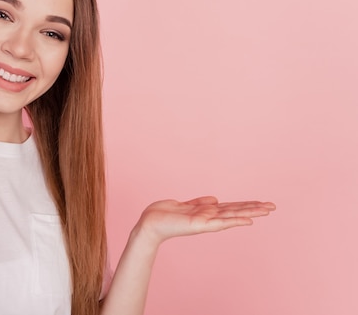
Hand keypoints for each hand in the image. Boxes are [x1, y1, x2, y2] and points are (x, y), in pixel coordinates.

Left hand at [133, 196, 275, 245]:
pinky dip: (234, 221)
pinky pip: (220, 222)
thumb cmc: (164, 215)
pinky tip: (248, 220)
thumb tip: (215, 199)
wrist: (150, 223)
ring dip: (250, 212)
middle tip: (273, 206)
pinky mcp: (199, 224)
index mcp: (206, 211)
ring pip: (232, 215)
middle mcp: (208, 217)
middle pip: (236, 210)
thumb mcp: (184, 205)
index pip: (231, 207)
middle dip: (254, 208)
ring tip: (267, 210)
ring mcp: (205, 222)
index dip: (246, 204)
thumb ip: (200, 202)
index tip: (262, 202)